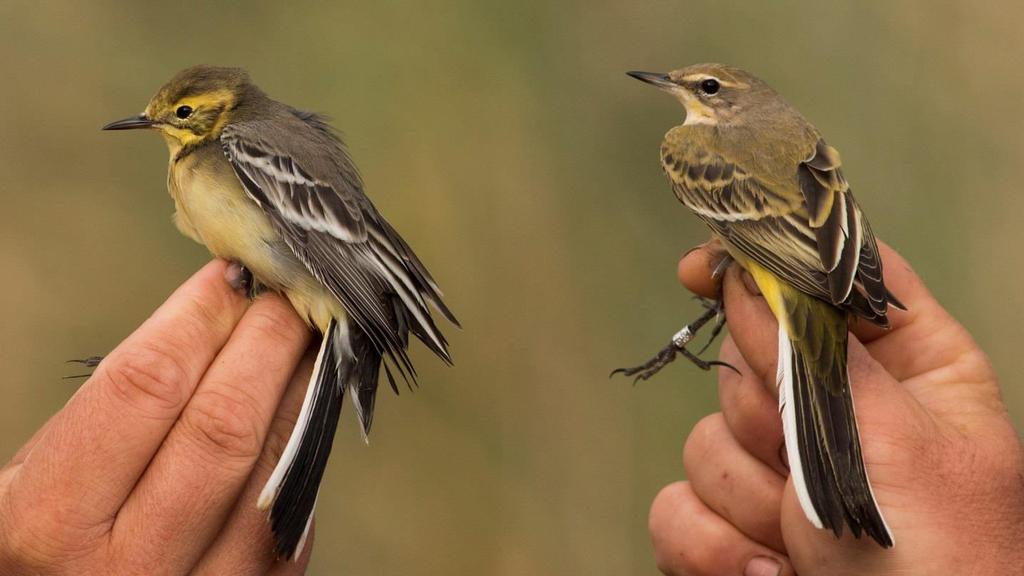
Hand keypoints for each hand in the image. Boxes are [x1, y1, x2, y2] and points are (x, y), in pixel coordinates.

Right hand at [0, 260, 315, 573]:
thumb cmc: (55, 546)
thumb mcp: (47, 477)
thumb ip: (119, 412)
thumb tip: (217, 319)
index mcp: (50, 524)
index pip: (146, 386)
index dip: (198, 317)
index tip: (230, 275)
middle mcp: (129, 570)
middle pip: (226, 425)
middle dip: (267, 341)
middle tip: (289, 294)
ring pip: (277, 467)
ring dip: (302, 388)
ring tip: (308, 340)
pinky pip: (295, 509)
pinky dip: (303, 445)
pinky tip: (303, 407)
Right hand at [649, 241, 1023, 575]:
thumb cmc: (945, 564)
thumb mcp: (891, 440)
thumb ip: (815, 353)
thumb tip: (745, 279)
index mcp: (908, 371)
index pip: (836, 283)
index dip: (769, 265)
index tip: (703, 268)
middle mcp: (841, 412)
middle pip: (751, 359)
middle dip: (767, 422)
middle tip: (807, 464)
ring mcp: (785, 474)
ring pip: (706, 439)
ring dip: (750, 501)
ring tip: (807, 548)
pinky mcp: (736, 528)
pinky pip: (677, 506)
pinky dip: (713, 547)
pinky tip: (767, 574)